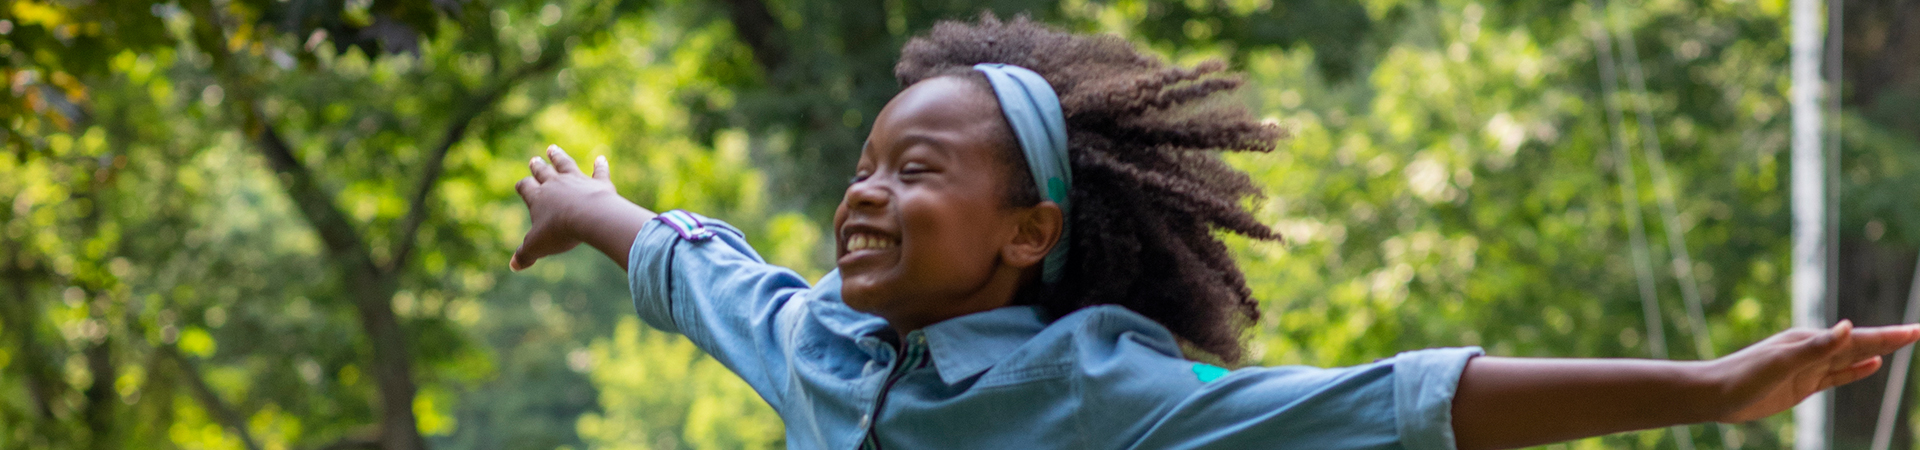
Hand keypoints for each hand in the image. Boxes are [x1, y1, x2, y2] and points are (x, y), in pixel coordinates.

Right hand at [510, 145, 616, 270]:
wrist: (590, 218)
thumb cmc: (560, 232)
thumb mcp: (537, 246)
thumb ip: (524, 255)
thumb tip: (513, 266)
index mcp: (538, 197)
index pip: (526, 187)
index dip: (523, 186)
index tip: (520, 184)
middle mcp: (556, 184)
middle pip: (543, 172)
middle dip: (538, 166)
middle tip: (534, 159)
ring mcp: (577, 181)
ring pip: (565, 165)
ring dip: (559, 157)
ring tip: (553, 148)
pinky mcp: (598, 183)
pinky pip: (599, 172)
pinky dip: (600, 165)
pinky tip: (601, 157)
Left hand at [1709, 320, 1919, 422]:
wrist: (1714, 394)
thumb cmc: (1743, 375)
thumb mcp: (1782, 361)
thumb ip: (1816, 347)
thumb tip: (1848, 325)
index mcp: (1810, 341)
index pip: (1859, 339)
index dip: (1889, 336)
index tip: (1916, 330)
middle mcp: (1812, 350)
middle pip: (1860, 345)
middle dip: (1890, 339)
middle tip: (1918, 331)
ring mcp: (1809, 368)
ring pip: (1852, 359)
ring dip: (1878, 352)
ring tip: (1901, 343)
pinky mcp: (1803, 385)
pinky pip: (1837, 377)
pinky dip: (1857, 371)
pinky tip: (1873, 366)